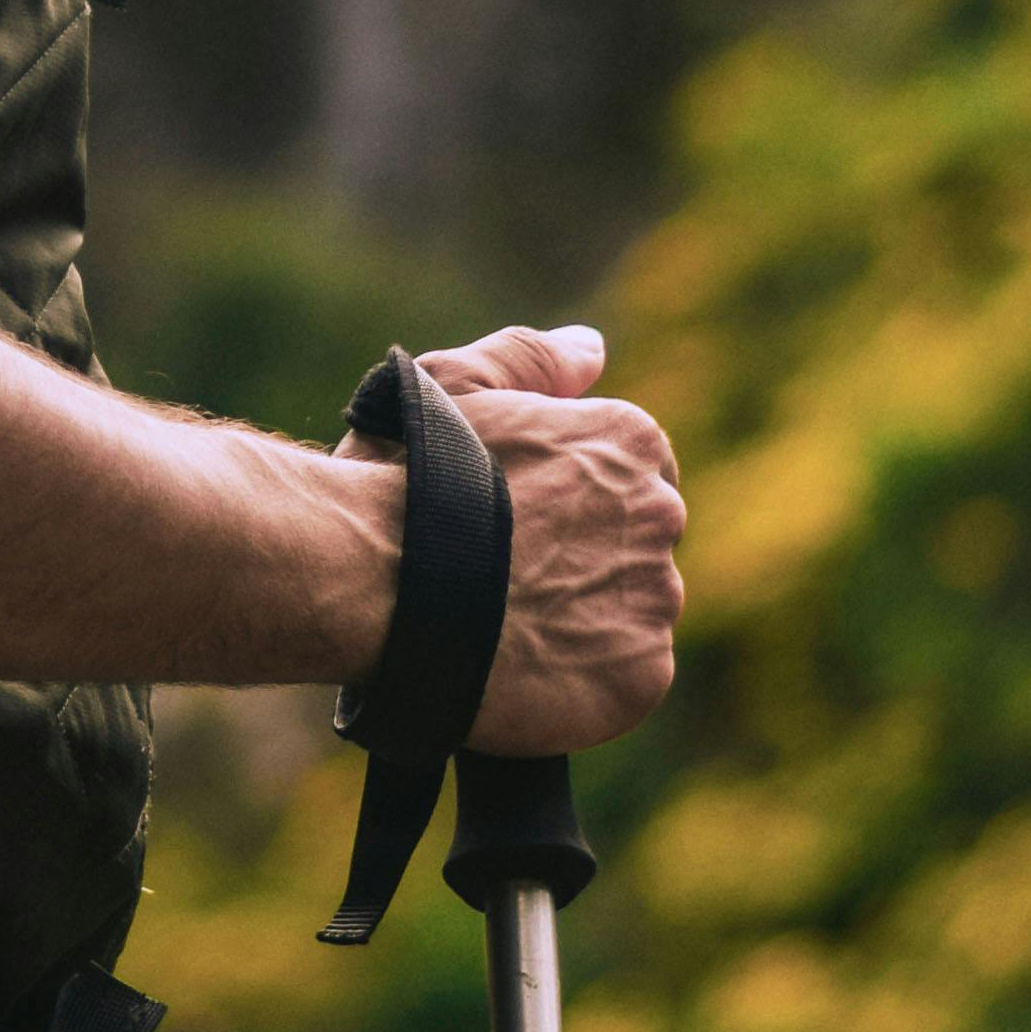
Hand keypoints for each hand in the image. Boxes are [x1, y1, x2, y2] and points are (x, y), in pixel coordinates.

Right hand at [392, 322, 683, 753]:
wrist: (371, 581)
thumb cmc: (400, 478)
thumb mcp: (452, 385)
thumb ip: (529, 359)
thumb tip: (590, 350)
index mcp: (629, 442)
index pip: (629, 476)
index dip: (569, 502)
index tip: (516, 524)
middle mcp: (660, 514)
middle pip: (633, 546)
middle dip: (580, 560)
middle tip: (502, 578)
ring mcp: (654, 599)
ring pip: (630, 615)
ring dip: (581, 622)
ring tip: (501, 628)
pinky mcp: (639, 677)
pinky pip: (623, 681)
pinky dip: (580, 681)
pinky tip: (519, 669)